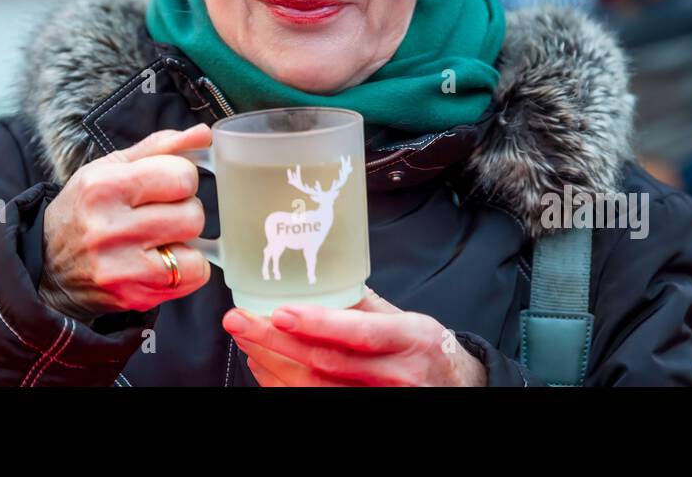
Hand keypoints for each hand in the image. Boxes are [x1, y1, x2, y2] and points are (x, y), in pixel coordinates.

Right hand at [41, 123, 212, 315]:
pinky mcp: (133, 296)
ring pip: (195, 249)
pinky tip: (162, 260)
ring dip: (186, 241)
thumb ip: (158, 147)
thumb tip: (203, 134)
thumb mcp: (108, 169)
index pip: (181, 176)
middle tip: (163, 213)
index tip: (167, 184)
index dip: (182, 178)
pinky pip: (193, 277)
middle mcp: (108, 228)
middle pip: (192, 214)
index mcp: (103, 187)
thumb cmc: (84, 211)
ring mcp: (120, 268)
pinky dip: (187, 268)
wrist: (48, 268)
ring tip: (161, 238)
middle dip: (185, 210)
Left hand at [223, 287, 487, 386]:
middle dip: (275, 342)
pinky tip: (262, 363)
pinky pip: (313, 401)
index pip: (360, 333)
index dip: (317, 324)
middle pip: (326, 364)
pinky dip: (281, 383)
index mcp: (410, 338)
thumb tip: (313, 278)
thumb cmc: (425, 348)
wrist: (454, 387)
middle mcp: (396, 376)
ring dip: (270, 362)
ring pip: (314, 388)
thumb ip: (362, 303)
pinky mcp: (362, 412)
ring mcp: (379, 401)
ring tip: (243, 337)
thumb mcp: (406, 318)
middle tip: (238, 320)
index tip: (279, 312)